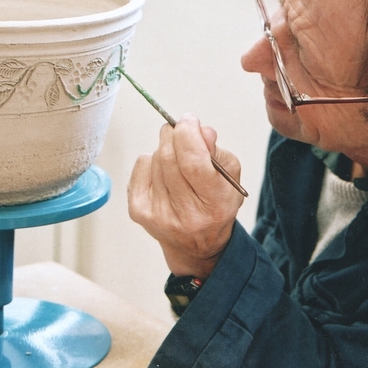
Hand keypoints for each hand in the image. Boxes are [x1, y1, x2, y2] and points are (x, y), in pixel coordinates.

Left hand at [127, 113, 244, 278]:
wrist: (196, 245)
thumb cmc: (214, 205)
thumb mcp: (229, 178)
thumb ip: (216, 151)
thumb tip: (199, 130)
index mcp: (215, 204)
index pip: (194, 161)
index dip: (189, 134)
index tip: (190, 121)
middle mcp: (186, 214)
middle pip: (169, 156)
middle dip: (175, 134)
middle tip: (182, 132)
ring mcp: (158, 214)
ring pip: (154, 157)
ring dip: (166, 149)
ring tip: (177, 162)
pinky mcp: (139, 211)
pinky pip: (141, 165)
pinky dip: (151, 161)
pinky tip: (163, 174)